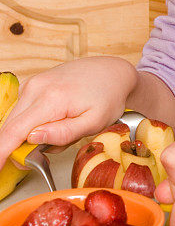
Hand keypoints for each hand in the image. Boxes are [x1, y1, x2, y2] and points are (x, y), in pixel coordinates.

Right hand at [0, 57, 137, 168]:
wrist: (112, 72)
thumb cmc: (108, 97)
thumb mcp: (94, 122)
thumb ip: (63, 133)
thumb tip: (32, 139)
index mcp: (51, 99)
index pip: (13, 132)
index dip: (1, 153)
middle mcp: (36, 87)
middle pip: (10, 127)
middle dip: (22, 147)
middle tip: (50, 149)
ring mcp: (33, 83)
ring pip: (15, 120)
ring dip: (30, 134)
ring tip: (61, 128)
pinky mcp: (33, 83)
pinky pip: (23, 111)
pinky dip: (33, 122)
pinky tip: (55, 120)